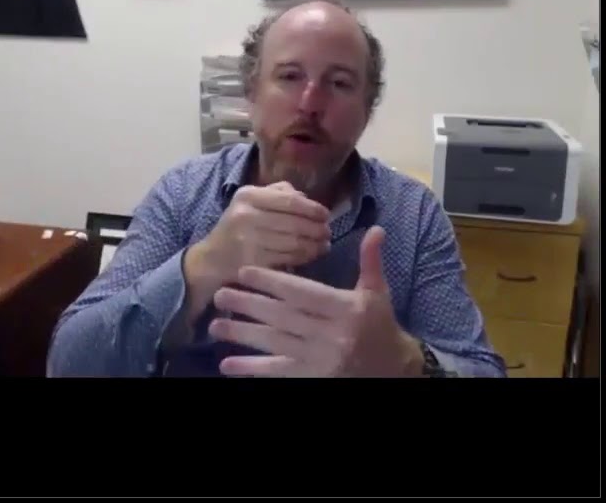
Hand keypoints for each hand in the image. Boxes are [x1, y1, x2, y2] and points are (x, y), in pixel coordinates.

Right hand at [194, 181, 331, 285]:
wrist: (212, 258)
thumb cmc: (239, 226)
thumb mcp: (252, 201)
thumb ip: (280, 193)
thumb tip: (308, 199)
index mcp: (248, 196)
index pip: (290, 201)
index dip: (313, 209)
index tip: (326, 215)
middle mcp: (246, 216)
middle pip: (295, 223)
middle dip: (318, 229)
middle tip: (328, 232)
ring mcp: (248, 241)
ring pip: (294, 243)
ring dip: (315, 245)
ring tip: (324, 244)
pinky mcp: (252, 263)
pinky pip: (288, 259)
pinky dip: (305, 257)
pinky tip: (312, 255)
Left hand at [209, 225, 425, 376]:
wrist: (390, 366)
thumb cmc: (379, 323)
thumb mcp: (377, 291)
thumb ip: (371, 261)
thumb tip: (375, 228)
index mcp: (346, 309)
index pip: (302, 292)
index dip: (272, 281)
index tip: (244, 272)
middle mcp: (332, 334)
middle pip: (282, 317)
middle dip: (249, 304)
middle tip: (220, 293)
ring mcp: (320, 358)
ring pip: (275, 343)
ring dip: (242, 334)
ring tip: (215, 324)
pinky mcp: (312, 376)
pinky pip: (278, 371)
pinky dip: (251, 369)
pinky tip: (227, 364)